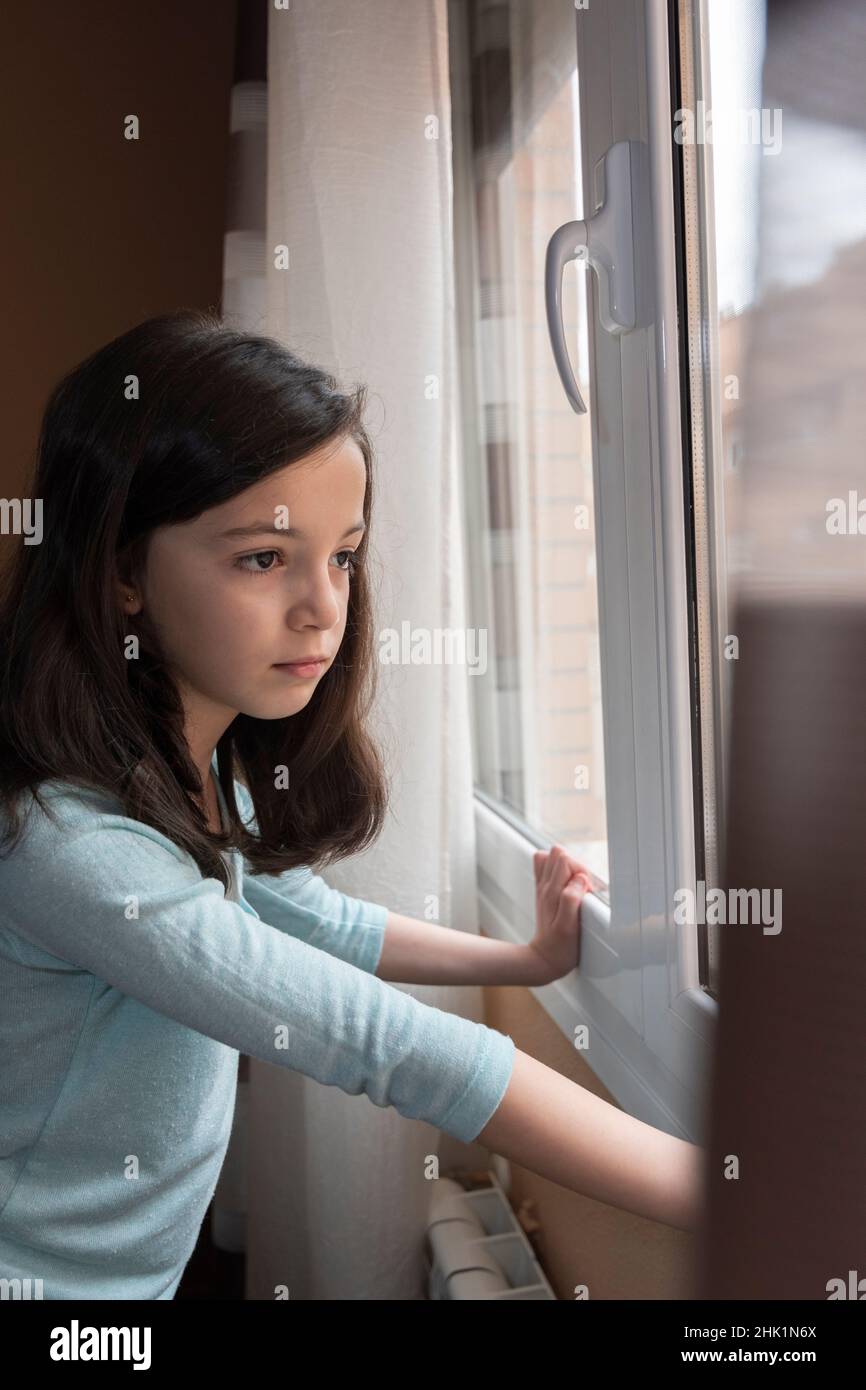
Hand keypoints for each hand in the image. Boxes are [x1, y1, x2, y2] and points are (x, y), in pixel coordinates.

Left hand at [529, 845, 593, 983]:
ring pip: (553, 857)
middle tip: (583, 889)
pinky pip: (549, 868)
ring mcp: (543, 887)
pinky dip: (563, 872)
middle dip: (576, 866)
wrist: (544, 959)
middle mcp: (545, 885)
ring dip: (570, 868)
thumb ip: (572, 899)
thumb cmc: (560, 947)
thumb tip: (580, 878)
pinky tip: (570, 889)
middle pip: (558, 853)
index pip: (564, 858)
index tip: (586, 892)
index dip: (580, 870)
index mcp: (551, 891)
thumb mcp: (568, 926)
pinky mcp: (545, 892)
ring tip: (577, 889)